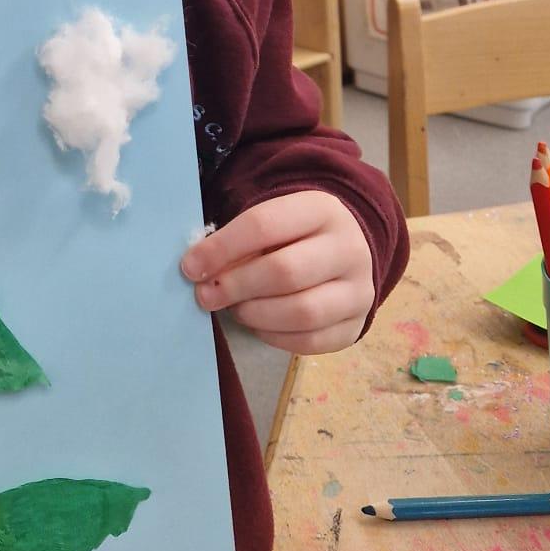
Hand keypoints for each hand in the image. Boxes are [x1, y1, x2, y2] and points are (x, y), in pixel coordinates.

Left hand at [180, 192, 373, 355]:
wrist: (345, 252)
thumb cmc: (293, 236)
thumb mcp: (270, 223)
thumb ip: (238, 242)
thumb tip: (200, 271)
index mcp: (321, 210)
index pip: (264, 225)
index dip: (221, 248)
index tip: (190, 267)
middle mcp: (349, 248)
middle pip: (285, 272)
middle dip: (236, 286)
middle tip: (206, 295)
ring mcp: (359, 290)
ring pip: (301, 312)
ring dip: (255, 314)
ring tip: (235, 309)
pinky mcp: (356, 325)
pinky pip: (310, 340)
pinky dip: (275, 337)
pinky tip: (258, 324)